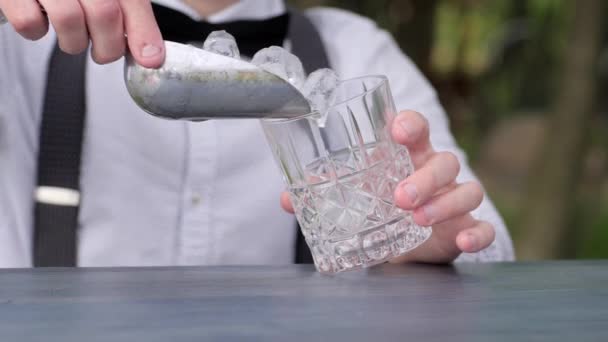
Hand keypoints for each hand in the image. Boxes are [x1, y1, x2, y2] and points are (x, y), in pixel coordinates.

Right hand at [0, 0, 163, 66]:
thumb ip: (133, 20)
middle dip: (108, 45)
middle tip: (102, 49)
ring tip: (72, 35)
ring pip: (68, 20)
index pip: (133, 1)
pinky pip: (29, 22)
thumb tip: (151, 57)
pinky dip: (37, 32)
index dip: (143, 32)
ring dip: (74, 42)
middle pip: (104, 13)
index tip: (150, 59)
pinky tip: (41, 20)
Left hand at [280, 110, 495, 263]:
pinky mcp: (465, 226)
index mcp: (409, 156)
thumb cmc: (383, 205)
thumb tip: (287, 199)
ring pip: (467, 189)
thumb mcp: (357, 196)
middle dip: (425, 176)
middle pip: (445, 160)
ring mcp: (455, 199)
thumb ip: (325, 194)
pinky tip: (462, 241)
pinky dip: (476, 233)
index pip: (417, 129)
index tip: (397, 128)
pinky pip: (482, 226)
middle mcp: (436, 172)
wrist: (409, 242)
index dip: (411, 123)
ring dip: (445, 202)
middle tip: (400, 196)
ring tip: (418, 219)